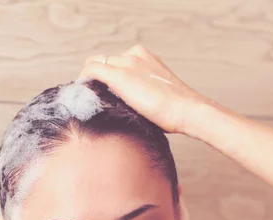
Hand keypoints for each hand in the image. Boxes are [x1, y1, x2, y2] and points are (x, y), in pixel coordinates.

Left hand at [77, 44, 212, 134]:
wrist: (188, 110)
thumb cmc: (178, 111)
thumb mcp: (159, 95)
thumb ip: (144, 92)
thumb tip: (133, 107)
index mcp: (147, 57)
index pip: (119, 60)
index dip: (109, 76)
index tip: (105, 92)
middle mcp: (136, 55)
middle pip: (106, 61)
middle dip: (99, 77)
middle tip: (95, 97)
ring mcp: (127, 63)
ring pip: (97, 64)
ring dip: (92, 80)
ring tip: (91, 98)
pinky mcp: (120, 76)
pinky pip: (92, 70)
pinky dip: (85, 80)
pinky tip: (85, 95)